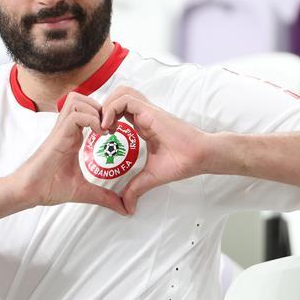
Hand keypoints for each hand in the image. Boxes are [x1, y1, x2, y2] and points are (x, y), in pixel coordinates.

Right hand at [12, 92, 127, 215]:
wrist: (28, 192)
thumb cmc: (49, 187)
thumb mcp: (84, 191)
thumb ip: (104, 197)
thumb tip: (124, 209)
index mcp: (73, 136)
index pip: (87, 109)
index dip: (104, 115)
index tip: (115, 132)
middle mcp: (67, 129)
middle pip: (81, 98)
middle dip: (101, 107)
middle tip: (112, 128)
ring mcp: (61, 130)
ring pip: (77, 100)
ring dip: (95, 111)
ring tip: (105, 130)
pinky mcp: (58, 135)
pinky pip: (75, 114)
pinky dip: (90, 120)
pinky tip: (98, 135)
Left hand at [101, 86, 209, 213]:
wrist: (199, 156)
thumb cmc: (181, 163)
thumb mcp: (151, 177)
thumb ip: (136, 188)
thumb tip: (127, 208)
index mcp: (143, 125)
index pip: (120, 110)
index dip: (107, 118)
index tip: (101, 137)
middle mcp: (144, 115)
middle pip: (118, 95)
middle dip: (104, 108)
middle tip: (99, 128)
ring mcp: (147, 111)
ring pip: (121, 92)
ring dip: (107, 106)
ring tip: (103, 126)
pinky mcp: (150, 111)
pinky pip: (126, 99)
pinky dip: (112, 109)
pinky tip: (109, 127)